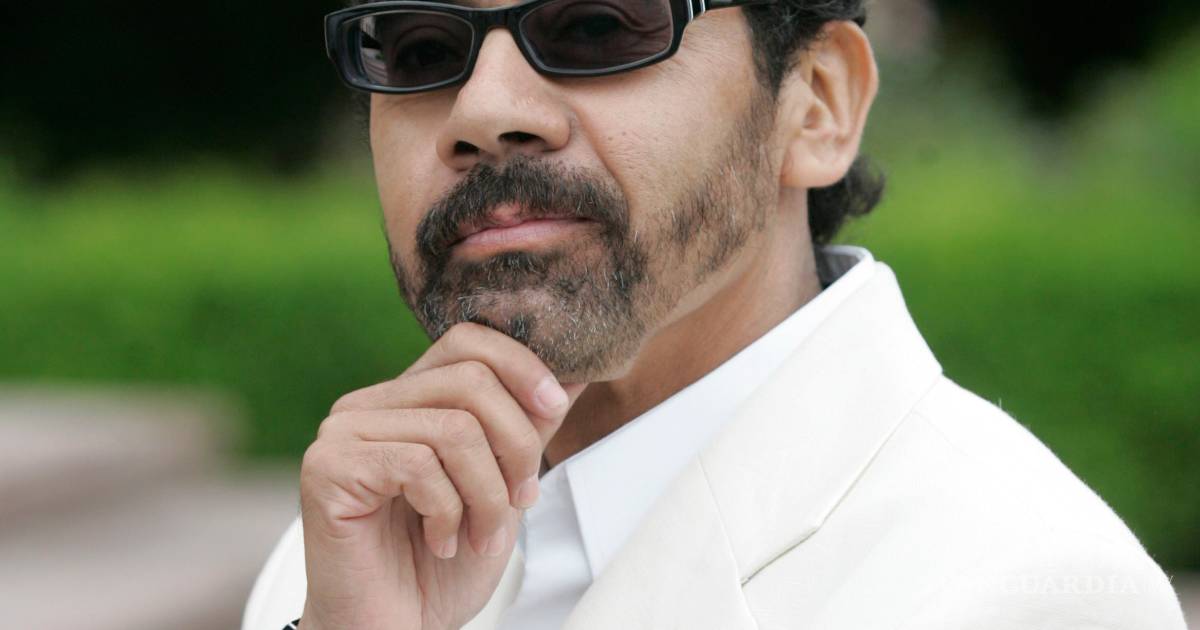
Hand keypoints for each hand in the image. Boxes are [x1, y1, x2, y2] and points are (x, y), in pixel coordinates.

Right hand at [297, 322, 586, 629]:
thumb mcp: (502, 488)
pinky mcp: (329, 468)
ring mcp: (343, 433)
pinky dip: (448, 512)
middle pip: (470, 380)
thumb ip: (526, 429)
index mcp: (407, 399)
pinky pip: (418, 465)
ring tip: (480, 537)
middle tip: (520, 502)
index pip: (467, 341)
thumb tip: (574, 375)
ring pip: (454, 428)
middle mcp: (368, 404)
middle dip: (516, 445)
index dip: (521, 365)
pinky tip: (440, 542)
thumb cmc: (441, 566)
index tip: (554, 407)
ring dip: (487, 495)